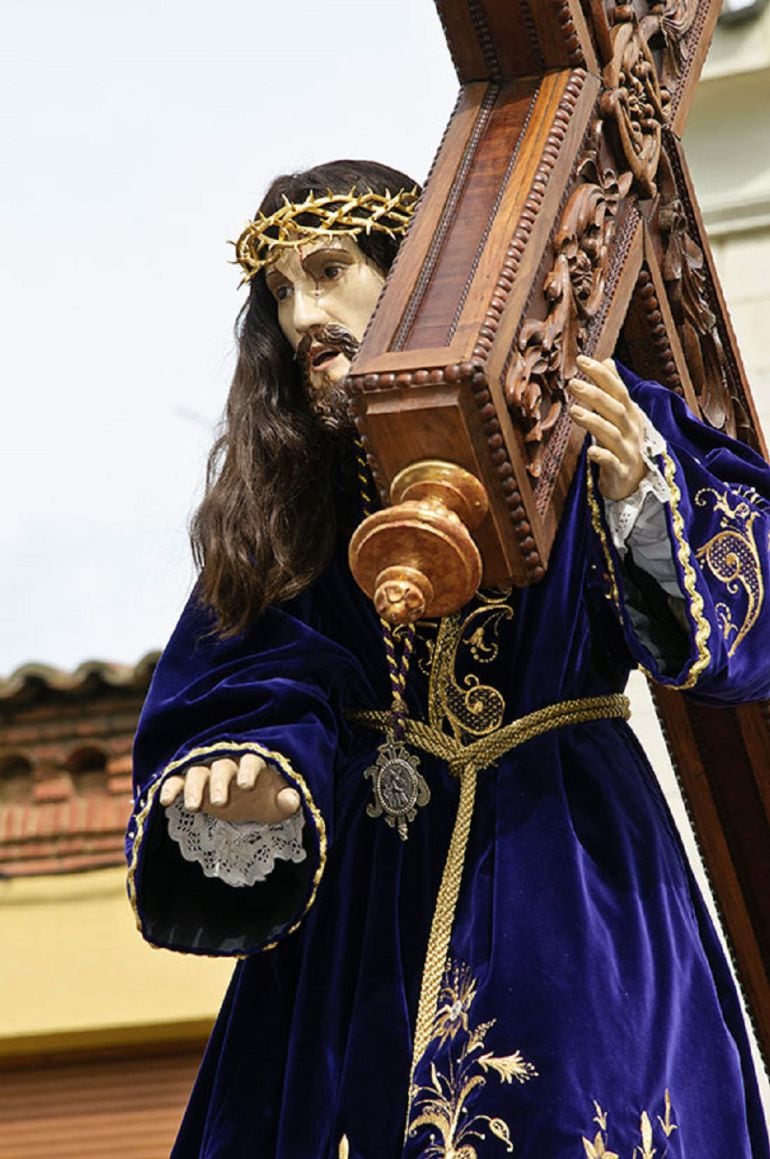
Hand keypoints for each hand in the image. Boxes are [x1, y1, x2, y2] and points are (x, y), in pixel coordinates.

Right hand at [159, 753, 300, 823]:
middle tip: (219, 803)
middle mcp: (228, 762)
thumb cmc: (264, 798)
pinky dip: (170, 787)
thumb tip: (292, 800)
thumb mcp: (277, 803)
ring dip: (193, 788)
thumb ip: (286, 801)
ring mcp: (207, 771)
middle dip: (219, 783)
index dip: (248, 771)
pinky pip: (177, 780)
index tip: (247, 785)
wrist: (245, 801)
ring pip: (197, 772)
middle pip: (222, 767)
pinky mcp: (189, 781)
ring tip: (193, 807)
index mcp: (252, 762)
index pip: (251, 761)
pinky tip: (165, 801)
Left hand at [568, 355, 646, 500]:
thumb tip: (607, 360)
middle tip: (572, 383)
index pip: (617, 390)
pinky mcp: (621, 473)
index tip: (581, 360)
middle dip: (595, 394)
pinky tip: (589, 450)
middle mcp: (632, 431)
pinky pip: (612, 463)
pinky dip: (602, 456)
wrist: (635, 484)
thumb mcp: (621, 415)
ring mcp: (628, 452)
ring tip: (573, 411)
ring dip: (594, 421)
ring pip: (612, 434)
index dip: (601, 375)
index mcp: (631, 414)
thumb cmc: (623, 444)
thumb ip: (614, 390)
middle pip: (615, 409)